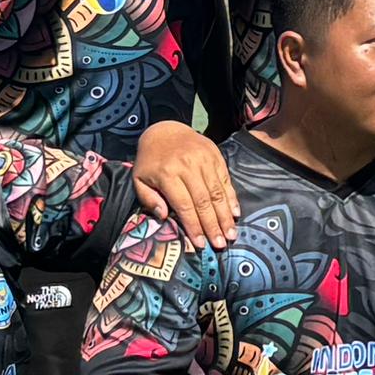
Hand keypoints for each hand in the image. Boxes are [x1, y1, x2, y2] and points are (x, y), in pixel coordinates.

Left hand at [131, 119, 237, 245]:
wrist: (165, 131)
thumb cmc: (151, 161)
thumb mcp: (139, 179)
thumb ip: (148, 199)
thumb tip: (164, 217)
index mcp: (167, 174)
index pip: (184, 205)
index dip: (194, 226)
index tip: (201, 244)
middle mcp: (188, 166)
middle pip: (204, 201)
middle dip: (213, 225)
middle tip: (220, 244)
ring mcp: (204, 160)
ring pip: (217, 192)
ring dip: (225, 215)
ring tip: (230, 234)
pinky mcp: (215, 155)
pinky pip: (226, 179)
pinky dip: (231, 198)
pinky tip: (235, 213)